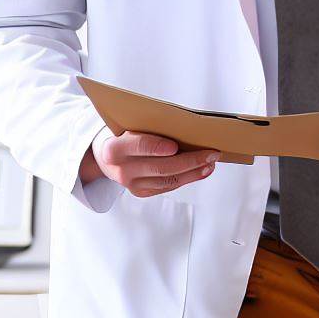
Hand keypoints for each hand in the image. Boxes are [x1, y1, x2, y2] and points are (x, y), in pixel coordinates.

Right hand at [79, 128, 220, 197]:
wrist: (106, 157)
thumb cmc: (125, 133)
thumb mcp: (129, 125)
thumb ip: (150, 126)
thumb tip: (187, 125)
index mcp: (113, 149)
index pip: (137, 146)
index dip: (156, 147)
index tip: (175, 146)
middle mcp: (120, 170)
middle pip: (160, 167)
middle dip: (189, 161)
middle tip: (211, 153)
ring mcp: (131, 185)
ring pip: (168, 180)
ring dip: (194, 172)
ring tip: (212, 162)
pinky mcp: (142, 192)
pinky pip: (168, 186)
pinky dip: (188, 178)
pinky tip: (203, 170)